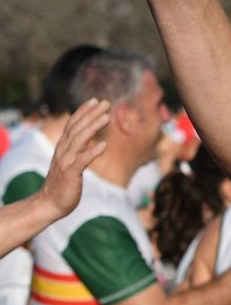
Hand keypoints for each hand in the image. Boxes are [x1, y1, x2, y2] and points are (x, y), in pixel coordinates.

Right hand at [34, 99, 110, 220]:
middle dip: (92, 114)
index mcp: (63, 147)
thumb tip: (90, 140)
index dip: (83, 112)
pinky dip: (92, 152)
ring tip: (107, 117)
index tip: (95, 101)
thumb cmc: (63, 184)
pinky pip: (82, 161)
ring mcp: (65, 162)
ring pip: (79, 140)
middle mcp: (63, 151)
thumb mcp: (69, 162)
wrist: (49, 203)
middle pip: (77, 128)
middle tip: (106, 103)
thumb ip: (76, 150)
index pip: (72, 125)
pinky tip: (104, 146)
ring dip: (93, 127)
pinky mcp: (70, 174)